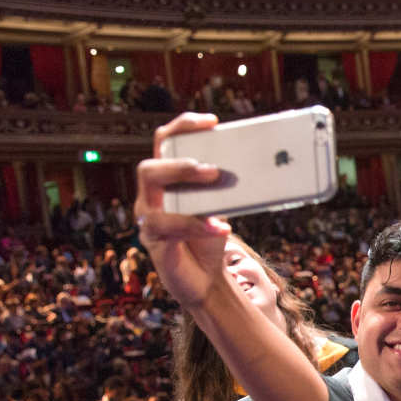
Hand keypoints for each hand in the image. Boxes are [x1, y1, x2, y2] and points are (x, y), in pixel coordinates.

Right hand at [134, 113, 232, 308]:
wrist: (207, 278)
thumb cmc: (209, 235)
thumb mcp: (219, 205)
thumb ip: (223, 185)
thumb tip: (251, 163)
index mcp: (166, 180)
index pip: (165, 143)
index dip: (184, 127)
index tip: (212, 122)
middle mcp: (151, 197)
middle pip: (149, 168)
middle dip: (179, 164)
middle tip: (212, 169)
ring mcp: (149, 221)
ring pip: (150, 198)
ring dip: (182, 188)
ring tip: (214, 183)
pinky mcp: (155, 244)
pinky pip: (168, 230)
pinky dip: (197, 225)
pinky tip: (221, 227)